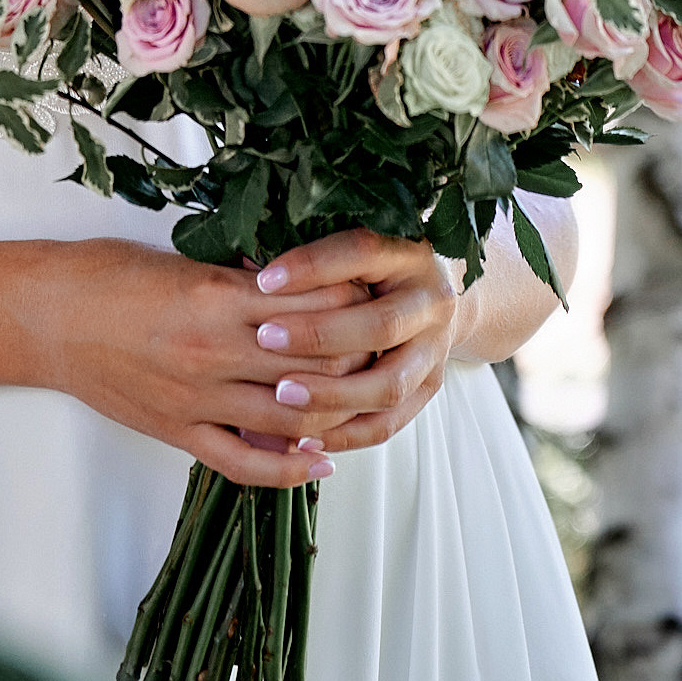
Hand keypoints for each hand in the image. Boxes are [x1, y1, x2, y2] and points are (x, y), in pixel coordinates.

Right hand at [38, 242, 375, 488]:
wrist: (45, 315)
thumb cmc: (105, 274)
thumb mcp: (179, 259)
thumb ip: (236, 278)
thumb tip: (292, 283)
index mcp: (214, 297)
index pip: (310, 309)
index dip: (350, 307)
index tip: (370, 298)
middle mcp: (212, 351)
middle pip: (312, 365)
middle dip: (355, 360)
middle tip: (382, 351)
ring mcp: (196, 398)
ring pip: (289, 418)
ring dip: (334, 414)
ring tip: (363, 404)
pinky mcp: (178, 431)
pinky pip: (244, 462)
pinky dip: (288, 469)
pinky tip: (318, 463)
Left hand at [237, 231, 460, 455]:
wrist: (435, 290)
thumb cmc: (374, 262)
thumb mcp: (352, 244)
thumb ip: (311, 255)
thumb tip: (246, 261)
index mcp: (408, 252)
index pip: (362, 252)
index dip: (312, 267)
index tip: (263, 281)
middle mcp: (431, 300)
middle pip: (381, 324)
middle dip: (319, 335)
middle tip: (264, 339)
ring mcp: (435, 349)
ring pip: (389, 383)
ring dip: (332, 394)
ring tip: (281, 394)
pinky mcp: (429, 388)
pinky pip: (390, 422)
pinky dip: (347, 433)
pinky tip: (305, 436)